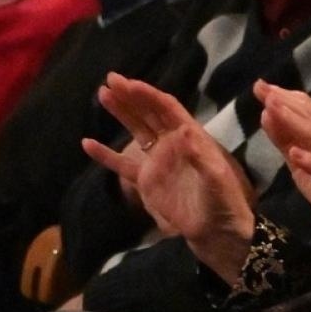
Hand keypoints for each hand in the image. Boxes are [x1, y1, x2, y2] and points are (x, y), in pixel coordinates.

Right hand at [83, 74, 256, 281]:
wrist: (216, 232)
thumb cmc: (223, 203)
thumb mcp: (217, 180)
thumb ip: (201, 157)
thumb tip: (185, 132)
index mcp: (191, 137)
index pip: (167, 108)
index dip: (148, 95)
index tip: (128, 84)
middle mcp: (173, 143)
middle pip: (149, 113)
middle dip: (131, 96)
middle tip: (110, 79)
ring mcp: (158, 160)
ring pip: (136, 130)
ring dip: (121, 112)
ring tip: (102, 94)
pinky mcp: (147, 181)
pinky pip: (123, 164)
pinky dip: (105, 155)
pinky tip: (87, 143)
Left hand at [254, 79, 310, 252]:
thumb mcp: (301, 159)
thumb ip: (284, 137)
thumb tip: (265, 112)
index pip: (305, 105)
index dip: (282, 94)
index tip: (260, 86)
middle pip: (307, 114)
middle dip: (283, 101)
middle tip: (261, 89)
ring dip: (291, 120)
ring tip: (271, 107)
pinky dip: (308, 159)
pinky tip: (294, 153)